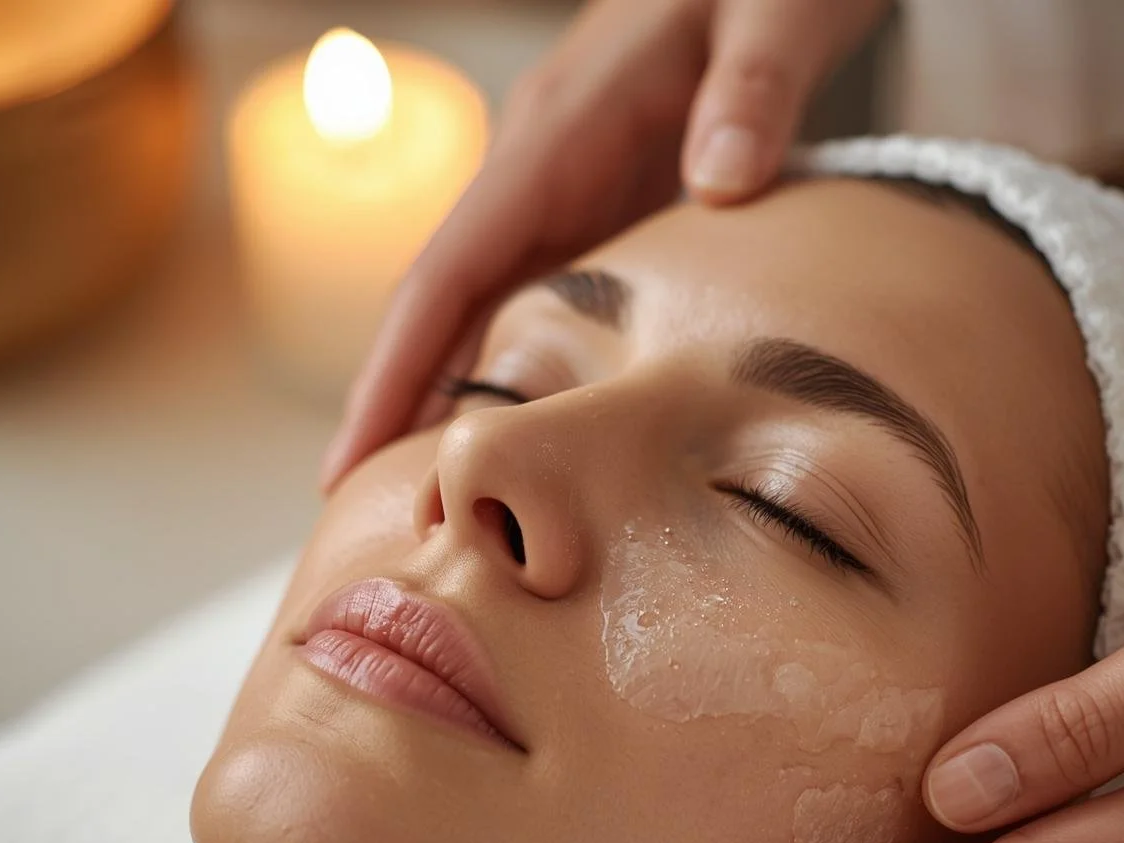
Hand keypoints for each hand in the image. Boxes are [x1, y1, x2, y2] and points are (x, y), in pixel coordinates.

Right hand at [319, 0, 889, 491]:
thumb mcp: (773, 11)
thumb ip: (754, 89)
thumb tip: (721, 179)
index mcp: (556, 134)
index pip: (450, 269)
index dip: (395, 369)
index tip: (350, 459)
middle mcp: (534, 174)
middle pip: (441, 307)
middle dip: (393, 405)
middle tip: (366, 511)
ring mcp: (556, 197)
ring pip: (477, 313)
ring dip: (442, 400)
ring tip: (433, 503)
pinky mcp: (589, 215)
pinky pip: (528, 305)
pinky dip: (504, 373)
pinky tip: (513, 437)